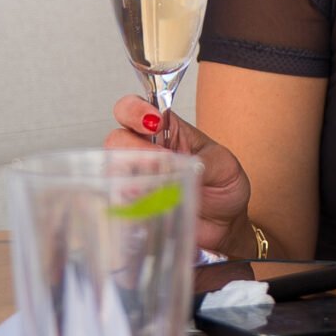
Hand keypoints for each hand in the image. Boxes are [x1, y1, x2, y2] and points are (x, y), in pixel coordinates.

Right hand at [106, 95, 251, 254]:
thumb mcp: (224, 167)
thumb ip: (203, 162)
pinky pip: (115, 201)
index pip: (137, 109)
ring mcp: (135, 179)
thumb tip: (180, 164)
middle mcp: (144, 152)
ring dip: (129, 175)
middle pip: (116, 138)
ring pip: (111, 169)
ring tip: (154, 187)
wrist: (223, 227)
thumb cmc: (223, 188)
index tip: (152, 123)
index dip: (136, 110)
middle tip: (157, 160)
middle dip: (132, 146)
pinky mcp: (132, 206)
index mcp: (166, 132)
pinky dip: (126, 202)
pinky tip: (145, 206)